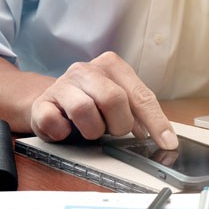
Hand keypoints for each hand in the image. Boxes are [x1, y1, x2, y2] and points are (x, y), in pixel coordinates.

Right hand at [30, 51, 178, 148]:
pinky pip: (55, 123)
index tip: (167, 143)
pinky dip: (64, 133)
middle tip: (112, 130)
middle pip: (113, 99)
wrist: (49, 101)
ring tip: (89, 128)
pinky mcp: (42, 103)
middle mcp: (86, 69)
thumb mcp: (118, 101)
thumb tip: (164, 137)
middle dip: (118, 124)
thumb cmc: (90, 102)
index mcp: (111, 65)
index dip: (156, 122)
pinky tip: (66, 130)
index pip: (140, 95)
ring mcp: (62, 84)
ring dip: (92, 130)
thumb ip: (140, 113)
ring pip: (84, 110)